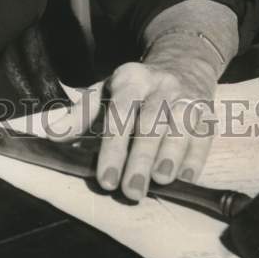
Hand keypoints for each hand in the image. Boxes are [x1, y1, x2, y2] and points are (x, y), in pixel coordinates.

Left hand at [93, 39, 218, 201]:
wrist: (182, 66)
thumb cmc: (135, 88)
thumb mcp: (105, 91)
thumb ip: (80, 114)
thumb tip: (51, 132)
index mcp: (131, 79)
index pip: (120, 114)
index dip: (112, 148)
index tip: (105, 179)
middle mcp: (161, 86)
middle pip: (150, 124)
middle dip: (140, 159)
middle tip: (130, 191)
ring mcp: (187, 99)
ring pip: (179, 129)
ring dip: (169, 157)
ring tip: (159, 182)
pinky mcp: (207, 115)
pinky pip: (203, 137)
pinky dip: (194, 158)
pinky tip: (184, 177)